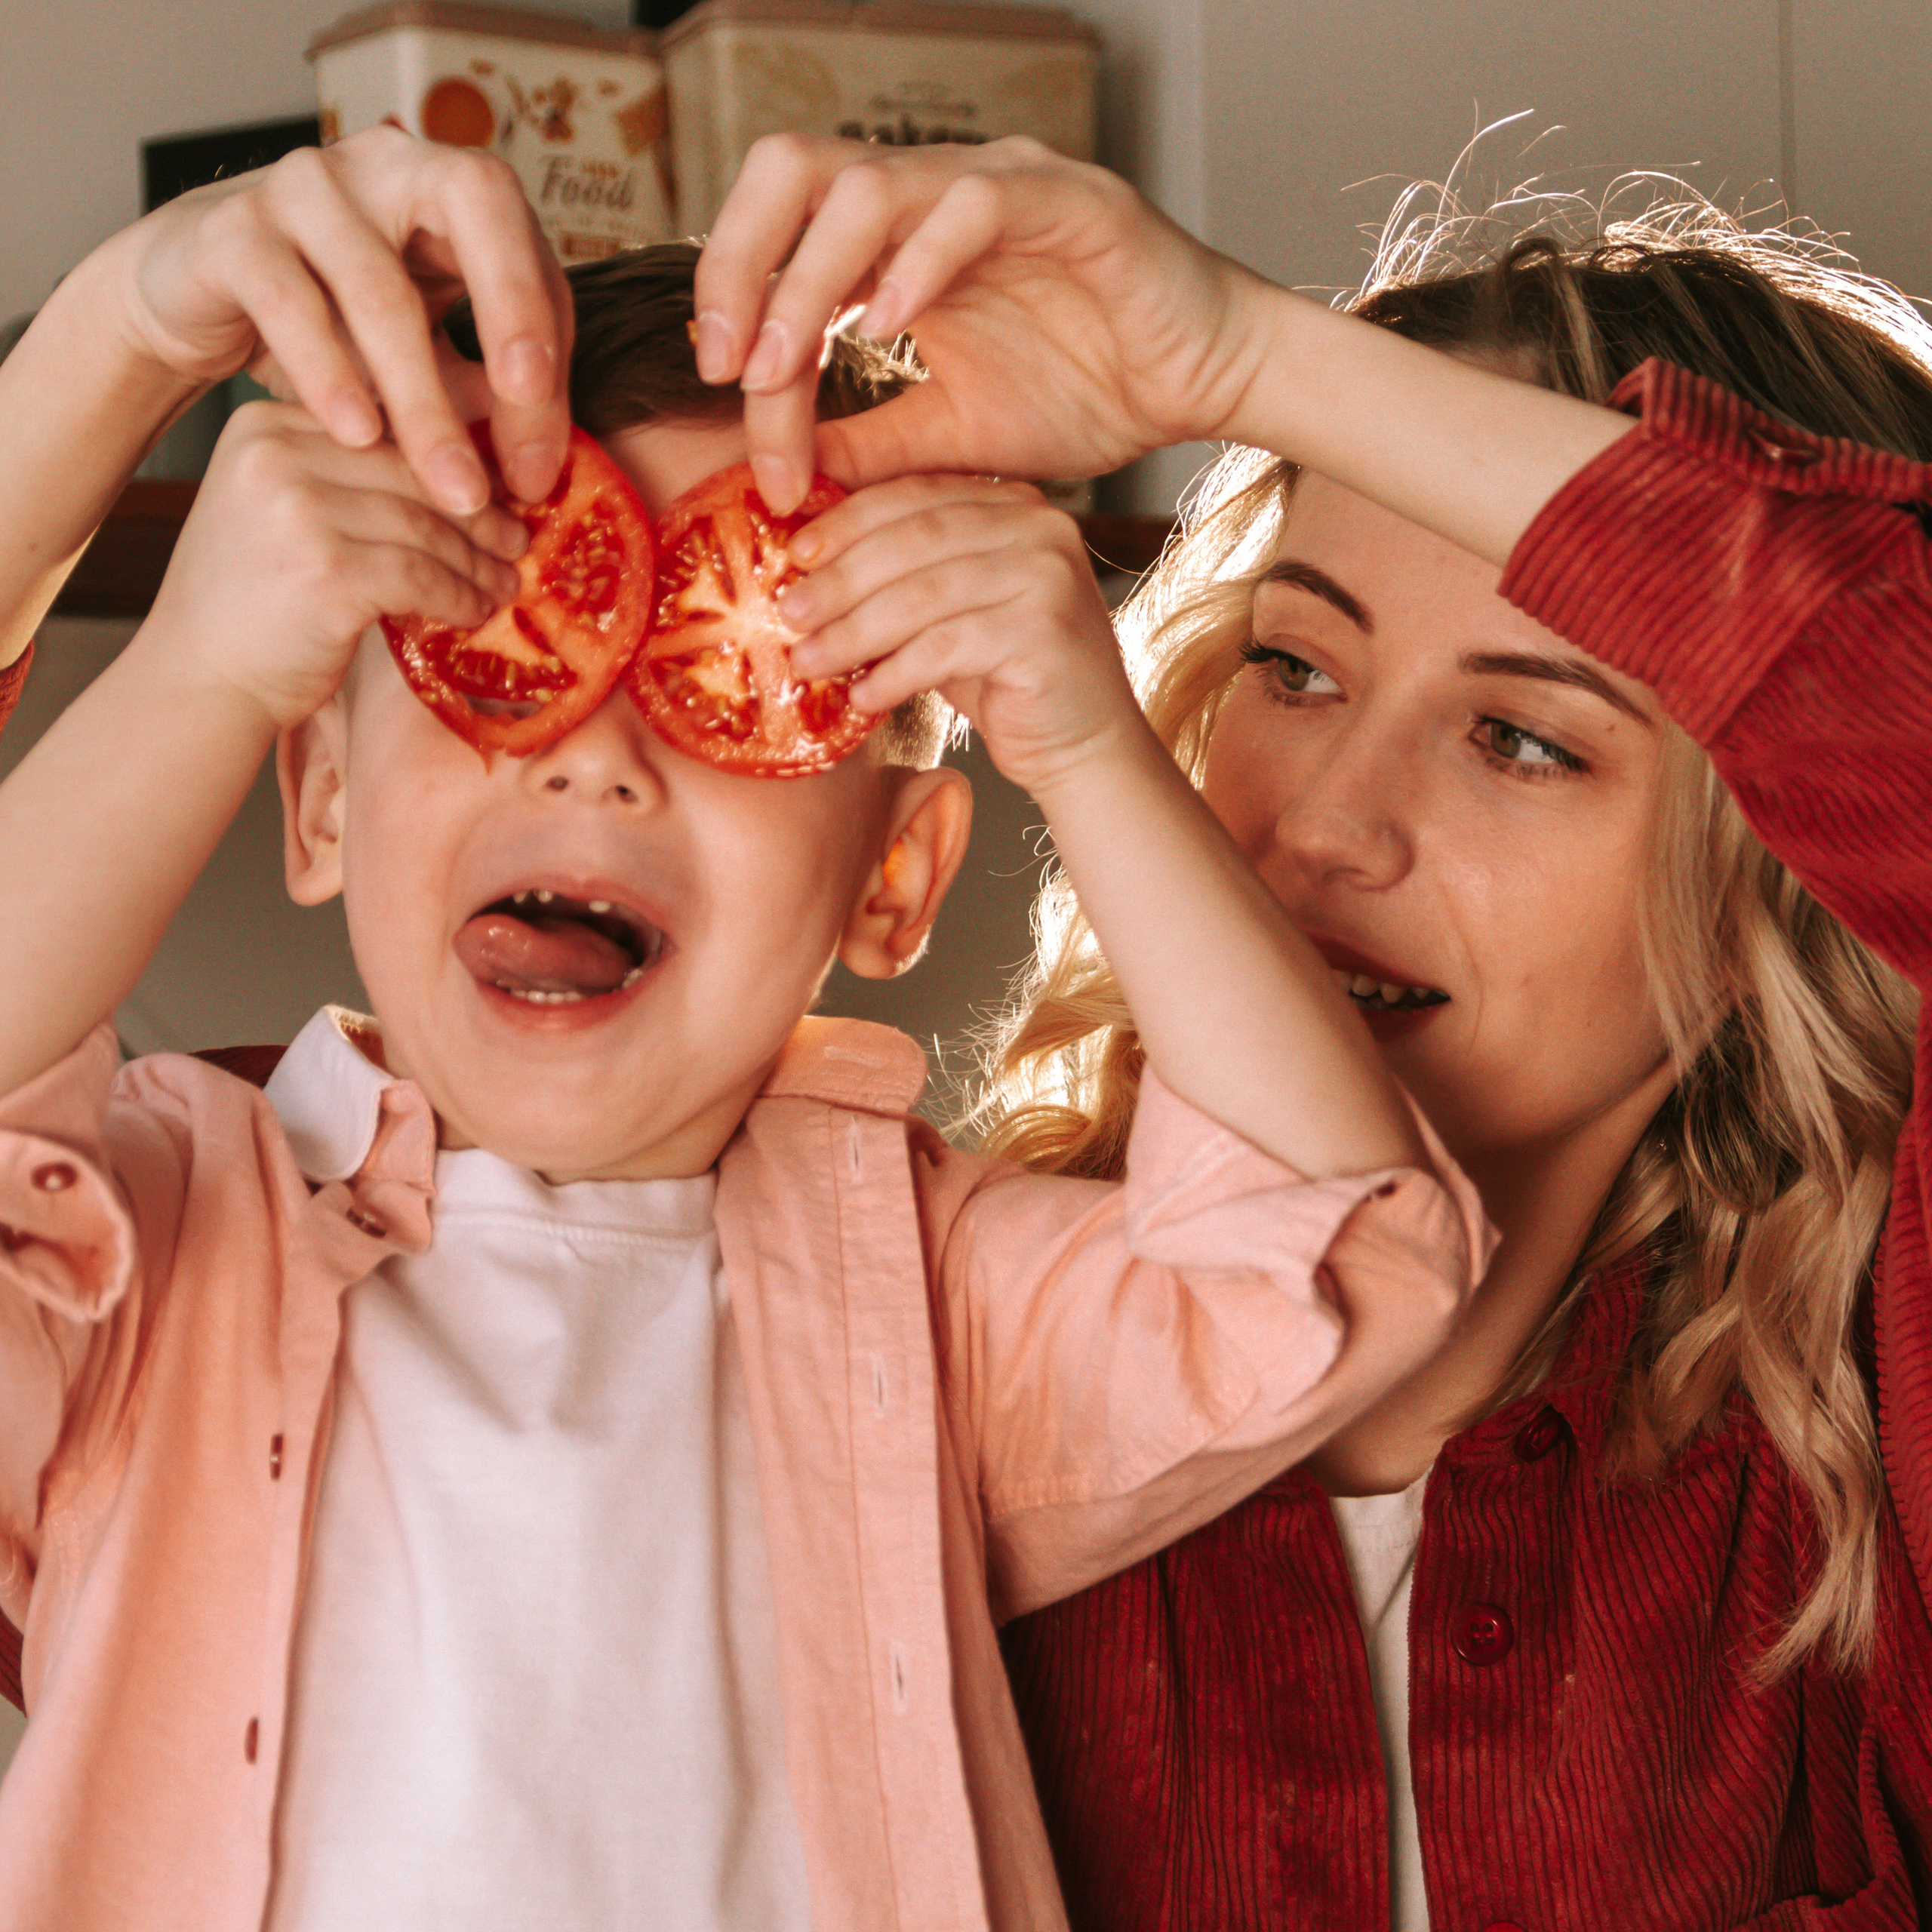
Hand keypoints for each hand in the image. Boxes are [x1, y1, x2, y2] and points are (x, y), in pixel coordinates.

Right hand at [99, 126, 571, 510]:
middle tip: (528, 406)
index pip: (531, 257)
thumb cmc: (328, 325)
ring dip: (421, 394)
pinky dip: (328, 371)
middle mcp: (387, 165)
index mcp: (452, 192)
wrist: (190, 295)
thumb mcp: (423, 357)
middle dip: (513, 309)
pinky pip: (289, 300)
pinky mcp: (232, 229)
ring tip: (449, 482)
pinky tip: (359, 434)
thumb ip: (482, 394)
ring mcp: (304, 186)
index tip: (546, 462)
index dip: (550, 354)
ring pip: (380, 284)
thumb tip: (540, 471)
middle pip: (476, 204)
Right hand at [142, 401, 524, 731]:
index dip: (453, 463)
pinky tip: (473, 613)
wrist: (201, 679)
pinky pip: (423, 576)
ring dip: (477, 561)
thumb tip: (464, 470)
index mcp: (266, 425)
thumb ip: (347, 478)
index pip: (387, 428)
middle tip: (515, 541)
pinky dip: (459, 597)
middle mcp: (276, 454)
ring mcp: (299, 510)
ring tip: (503, 583)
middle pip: (414, 472)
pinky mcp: (329, 570)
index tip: (495, 493)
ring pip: (426, 526)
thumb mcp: (284, 511)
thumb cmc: (254, 602)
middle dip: (477, 512)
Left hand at [693, 135, 1272, 511]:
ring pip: (868, 184)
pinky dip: (920, 260)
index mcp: (898, 243)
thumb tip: (786, 466)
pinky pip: (976, 204)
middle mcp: (936, 195)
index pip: (781, 240)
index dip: (734, 306)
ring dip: (809, 278)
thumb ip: (870, 442)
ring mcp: (1002, 186)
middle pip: (793, 168)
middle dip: (740, 260)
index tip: (718, 390)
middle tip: (724, 359)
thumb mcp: (953, 435)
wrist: (1203, 386)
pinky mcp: (1071, 202)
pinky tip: (890, 327)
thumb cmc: (1091, 396)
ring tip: (786, 361)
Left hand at [779, 473, 1142, 797]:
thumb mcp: (946, 613)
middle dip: (840, 579)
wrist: (1083, 746)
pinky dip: (895, 673)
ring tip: (809, 663)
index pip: (914, 495)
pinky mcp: (1046, 632)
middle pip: (913, 540)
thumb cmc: (1005, 681)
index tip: (792, 555)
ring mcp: (1048, 576)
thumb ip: (900, 576)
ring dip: (854, 632)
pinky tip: (863, 697)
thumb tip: (803, 565)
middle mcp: (1040, 527)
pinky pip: (946, 647)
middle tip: (790, 614)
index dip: (846, 521)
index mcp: (1014, 504)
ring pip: (922, 596)